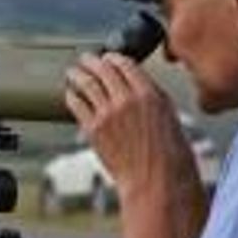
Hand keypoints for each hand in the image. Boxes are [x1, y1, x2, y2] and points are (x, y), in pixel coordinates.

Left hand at [64, 52, 196, 203]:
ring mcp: (107, 114)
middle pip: (102, 69)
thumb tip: (134, 80)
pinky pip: (77, 104)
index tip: (107, 57)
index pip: (124, 63)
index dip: (112, 58)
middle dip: (91, 61)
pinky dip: (72, 95)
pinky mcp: (93, 130)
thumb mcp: (168, 114)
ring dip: (77, 73)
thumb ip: (150, 93)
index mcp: (148, 93)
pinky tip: (70, 93)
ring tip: (72, 71)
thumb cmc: (168, 152)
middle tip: (85, 59)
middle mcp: (125, 99)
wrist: (155, 180)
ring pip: (85, 83)